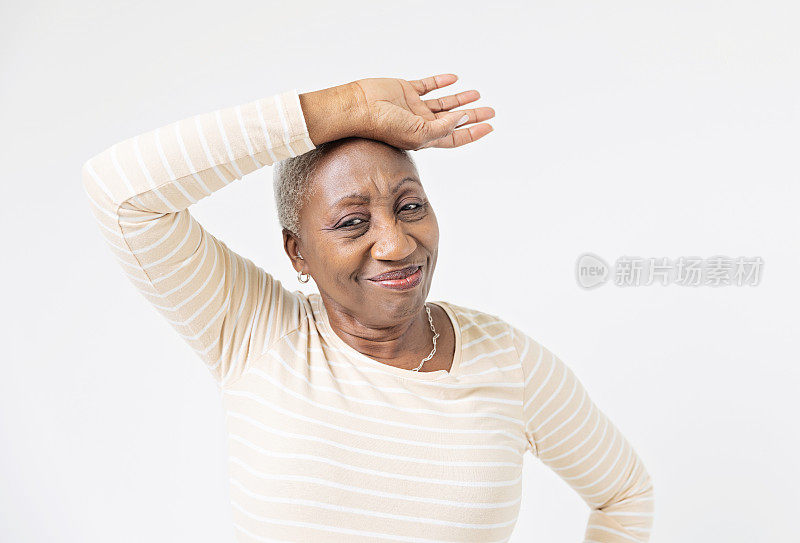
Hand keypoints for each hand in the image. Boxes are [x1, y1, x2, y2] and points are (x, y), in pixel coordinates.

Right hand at [349, 74, 494, 149]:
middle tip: (490, 111)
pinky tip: (454, 78)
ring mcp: (413, 106)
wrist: (359, 107)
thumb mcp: (418, 134)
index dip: (473, 133)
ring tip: (477, 94)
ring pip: (443, 103)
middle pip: (453, 120)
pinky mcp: (406, 90)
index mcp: (424, 137)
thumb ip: (445, 127)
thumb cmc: (383, 126)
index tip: (490, 127)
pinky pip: (427, 85)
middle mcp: (421, 123)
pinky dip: (441, 82)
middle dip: (473, 116)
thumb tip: (465, 118)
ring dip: (460, 99)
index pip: (455, 137)